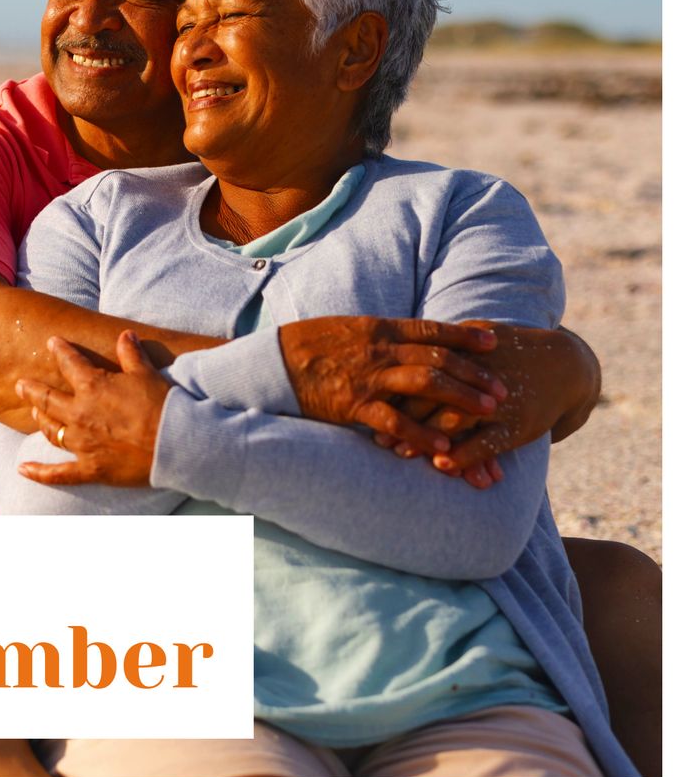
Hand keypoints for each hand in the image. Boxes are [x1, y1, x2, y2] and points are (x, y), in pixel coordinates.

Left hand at [14, 331, 170, 487]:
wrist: (174, 443)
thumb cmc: (162, 405)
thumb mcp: (146, 373)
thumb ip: (131, 353)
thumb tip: (125, 334)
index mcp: (93, 387)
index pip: (70, 363)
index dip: (60, 350)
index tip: (51, 342)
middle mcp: (80, 414)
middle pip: (48, 400)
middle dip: (32, 390)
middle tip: (20, 384)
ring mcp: (82, 444)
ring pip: (51, 431)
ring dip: (40, 420)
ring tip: (34, 412)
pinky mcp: (90, 469)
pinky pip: (58, 474)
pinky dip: (40, 472)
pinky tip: (23, 469)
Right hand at [279, 316, 505, 452]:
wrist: (271, 364)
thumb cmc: (308, 347)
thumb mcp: (348, 331)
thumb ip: (380, 337)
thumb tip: (408, 341)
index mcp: (379, 329)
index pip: (431, 329)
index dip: (465, 334)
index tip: (494, 341)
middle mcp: (380, 350)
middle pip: (439, 358)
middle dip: (475, 374)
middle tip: (504, 389)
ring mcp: (368, 378)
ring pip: (426, 384)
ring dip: (461, 398)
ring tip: (489, 412)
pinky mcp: (353, 405)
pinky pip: (395, 421)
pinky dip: (421, 435)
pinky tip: (444, 448)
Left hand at [376, 322, 585, 487]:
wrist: (565, 365)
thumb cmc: (509, 351)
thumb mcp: (476, 337)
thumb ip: (443, 341)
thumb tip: (400, 342)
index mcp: (464, 351)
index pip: (422, 369)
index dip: (395, 389)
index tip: (371, 404)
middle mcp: (478, 374)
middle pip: (432, 397)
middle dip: (403, 419)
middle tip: (378, 439)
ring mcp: (499, 401)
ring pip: (456, 421)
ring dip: (426, 440)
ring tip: (402, 455)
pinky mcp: (518, 424)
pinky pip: (488, 443)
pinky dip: (465, 455)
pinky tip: (443, 466)